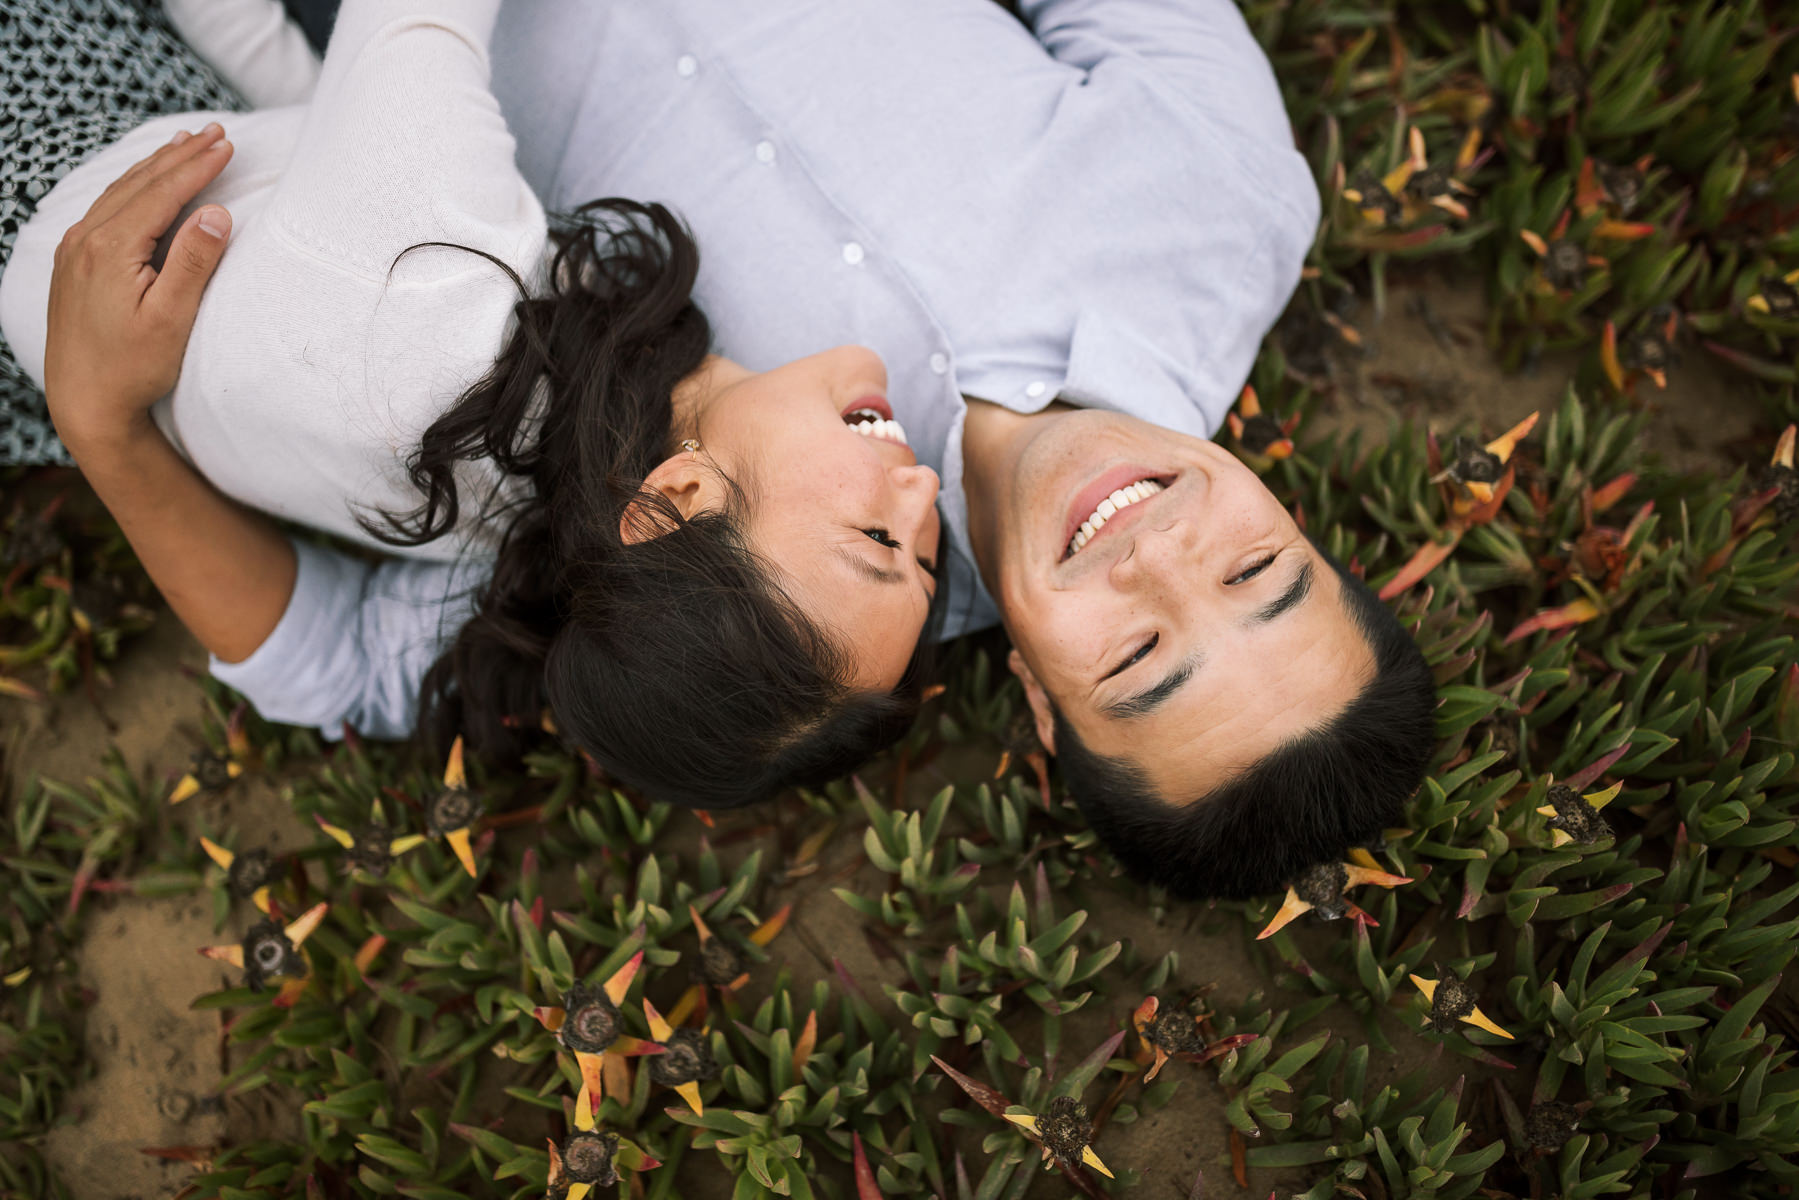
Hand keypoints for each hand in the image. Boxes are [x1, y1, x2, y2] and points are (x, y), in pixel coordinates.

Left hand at [44, 123, 235, 455]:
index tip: (228, 144)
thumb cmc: (133, 368)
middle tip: (215, 131)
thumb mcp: (172, 319)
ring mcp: (74, 249)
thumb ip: (194, 263)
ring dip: (156, 166)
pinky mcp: (72, 262)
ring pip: (120, 191)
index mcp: (111, 249)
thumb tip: (216, 213)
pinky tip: (144, 182)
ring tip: (185, 144)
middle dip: (180, 156)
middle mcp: (85, 241)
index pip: (162, 193)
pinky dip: (133, 186)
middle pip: (140, 183)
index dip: (198, 166)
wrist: (83, 401)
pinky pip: (106, 207)